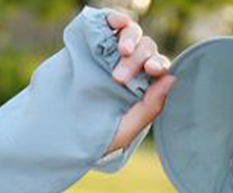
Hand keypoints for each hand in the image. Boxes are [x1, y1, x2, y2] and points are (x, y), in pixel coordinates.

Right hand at [103, 8, 176, 154]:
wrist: (61, 129)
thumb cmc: (97, 135)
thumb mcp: (126, 128)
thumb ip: (150, 107)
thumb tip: (171, 78)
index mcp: (142, 85)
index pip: (157, 68)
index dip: (158, 64)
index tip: (151, 70)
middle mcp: (131, 65)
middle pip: (145, 49)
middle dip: (137, 60)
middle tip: (118, 78)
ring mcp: (113, 51)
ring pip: (132, 33)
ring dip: (130, 39)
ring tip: (121, 51)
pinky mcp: (95, 40)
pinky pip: (112, 21)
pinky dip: (116, 18)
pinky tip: (116, 24)